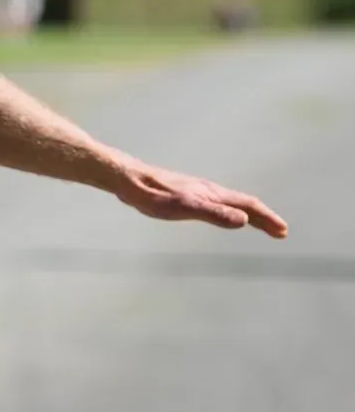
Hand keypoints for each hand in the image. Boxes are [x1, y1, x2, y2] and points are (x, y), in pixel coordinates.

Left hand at [114, 164, 286, 237]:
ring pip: (229, 202)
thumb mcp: (184, 207)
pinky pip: (214, 203)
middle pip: (242, 203)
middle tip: (279, 232)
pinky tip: (219, 215)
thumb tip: (244, 220)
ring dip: (247, 214)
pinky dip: (228, 210)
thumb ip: (213, 213)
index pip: (248, 205)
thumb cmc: (153, 195)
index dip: (267, 218)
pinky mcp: (183, 194)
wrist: (128, 179)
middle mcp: (208, 190)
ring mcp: (196, 191)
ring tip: (257, 224)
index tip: (282, 231)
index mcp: (212, 193)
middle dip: (263, 218)